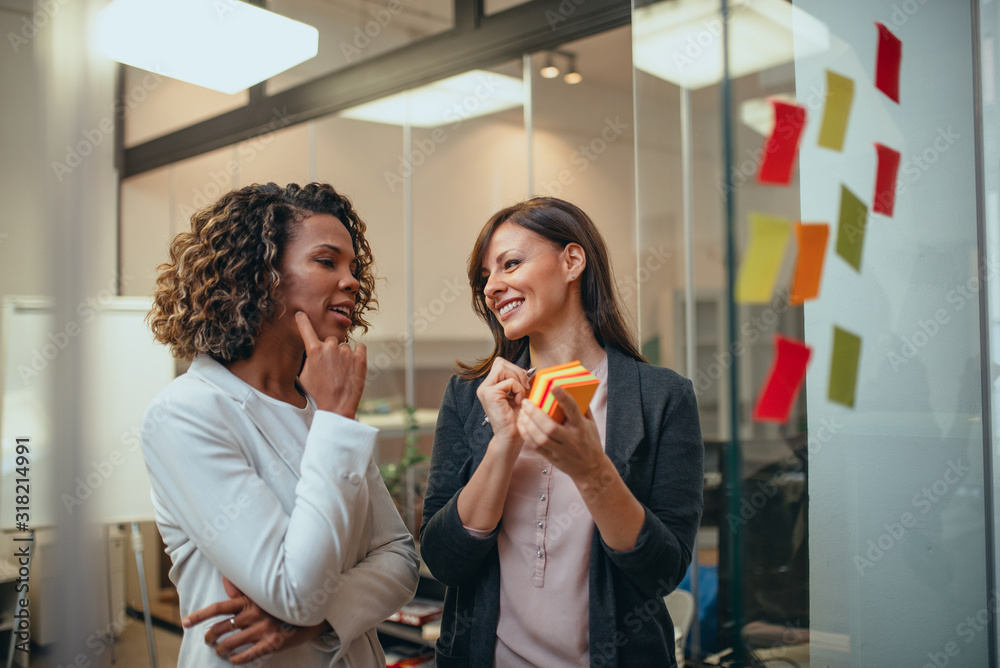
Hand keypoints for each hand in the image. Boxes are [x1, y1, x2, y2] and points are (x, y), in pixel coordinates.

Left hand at [182, 577, 329, 664]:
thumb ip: (242, 588)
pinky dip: (237, 660)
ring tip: (220, 651)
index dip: (199, 615)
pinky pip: (248, 655)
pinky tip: (234, 660)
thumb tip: (224, 577)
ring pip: (230, 644)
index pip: (218, 608)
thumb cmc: (281, 602)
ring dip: (220, 650)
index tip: (185, 622)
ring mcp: (262, 629)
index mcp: (248, 601)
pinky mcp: (272, 642)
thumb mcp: (262, 593)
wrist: (310, 612)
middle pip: (220, 629)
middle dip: (209, 637)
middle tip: (208, 640)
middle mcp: (253, 615)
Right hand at [295, 311, 366, 416]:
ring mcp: (346, 352)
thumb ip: (309, 359)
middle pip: (329, 340)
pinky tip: (353, 366)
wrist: (337, 407)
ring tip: (341, 372)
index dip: (303, 321)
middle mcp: (330, 347)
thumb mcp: (305, 376)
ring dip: (343, 355)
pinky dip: (357, 353)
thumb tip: (312, 350)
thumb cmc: (319, 394)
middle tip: (330, 367)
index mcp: (314, 350)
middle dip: (329, 350)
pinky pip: (360, 347)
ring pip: (344, 346)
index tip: (302, 315)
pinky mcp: (360, 358)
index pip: (306, 329)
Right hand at [476, 358, 530, 448]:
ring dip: (518, 380)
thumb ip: (517, 381)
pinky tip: (518, 401)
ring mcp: (485, 390)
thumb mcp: (517, 395)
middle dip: (517, 371)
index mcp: (489, 386)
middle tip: (525, 387)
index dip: (514, 369)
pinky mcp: (490, 394)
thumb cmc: (516, 418)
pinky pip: (509, 381)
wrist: (511, 437)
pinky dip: (518, 390)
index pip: (500, 364)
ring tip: (520, 395)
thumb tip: (528, 369)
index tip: (524, 383)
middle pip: (500, 362)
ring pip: (503, 368)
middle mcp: (484, 387)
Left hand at [517, 386, 607, 483]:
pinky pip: (536, 447)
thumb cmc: (590, 442)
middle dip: (535, 413)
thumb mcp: (591, 424)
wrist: (591, 469)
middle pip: (550, 427)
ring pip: (540, 438)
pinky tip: (522, 425)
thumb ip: (583, 408)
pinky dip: (527, 435)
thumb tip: (573, 389)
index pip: (572, 410)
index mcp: (581, 427)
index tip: (553, 387)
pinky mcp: (552, 458)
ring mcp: (560, 450)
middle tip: (526, 402)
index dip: (563, 398)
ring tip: (522, 412)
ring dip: (528, 424)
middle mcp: (571, 439)